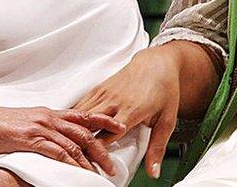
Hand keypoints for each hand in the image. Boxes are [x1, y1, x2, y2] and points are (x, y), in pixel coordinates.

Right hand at [0, 102, 124, 175]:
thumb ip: (38, 132)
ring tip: (101, 173)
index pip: (81, 115)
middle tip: (113, 163)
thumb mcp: (20, 125)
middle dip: (102, 147)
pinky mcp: (29, 138)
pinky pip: (56, 152)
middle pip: (83, 131)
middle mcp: (46, 117)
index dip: (102, 120)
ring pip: (73, 143)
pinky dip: (71, 163)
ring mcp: (38, 127)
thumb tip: (50, 142)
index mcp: (46, 112)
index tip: (120, 126)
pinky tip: (79, 173)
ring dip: (90, 160)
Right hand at [73, 46, 182, 178]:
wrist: (157, 63)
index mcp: (130, 111)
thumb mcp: (167, 120)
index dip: (98, 153)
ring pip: (81, 115)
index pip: (107, 137)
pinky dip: (73, 118)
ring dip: (74, 131)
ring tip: (69, 146)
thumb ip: (158, 148)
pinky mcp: (99, 88)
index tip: (94, 166)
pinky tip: (69, 128)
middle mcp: (113, 101)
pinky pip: (81, 105)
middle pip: (89, 126)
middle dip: (82, 144)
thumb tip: (153, 172)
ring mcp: (104, 93)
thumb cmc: (164, 90)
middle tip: (78, 159)